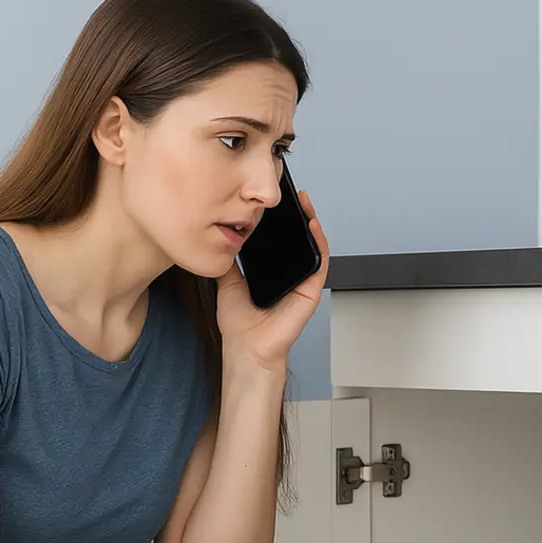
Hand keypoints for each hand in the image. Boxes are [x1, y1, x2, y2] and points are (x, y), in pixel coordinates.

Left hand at [214, 190, 330, 372]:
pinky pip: (320, 262)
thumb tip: (222, 237)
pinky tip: (312, 224)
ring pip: (312, 246)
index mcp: (274, 273)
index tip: (275, 202)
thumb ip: (230, 261)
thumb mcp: (228, 282)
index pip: (282, 241)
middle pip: (299, 240)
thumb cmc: (240, 325)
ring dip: (312, 222)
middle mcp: (291, 276)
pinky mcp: (311, 290)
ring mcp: (303, 282)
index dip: (282, 221)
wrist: (245, 348)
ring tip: (304, 202)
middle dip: (299, 215)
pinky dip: (319, 241)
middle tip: (292, 194)